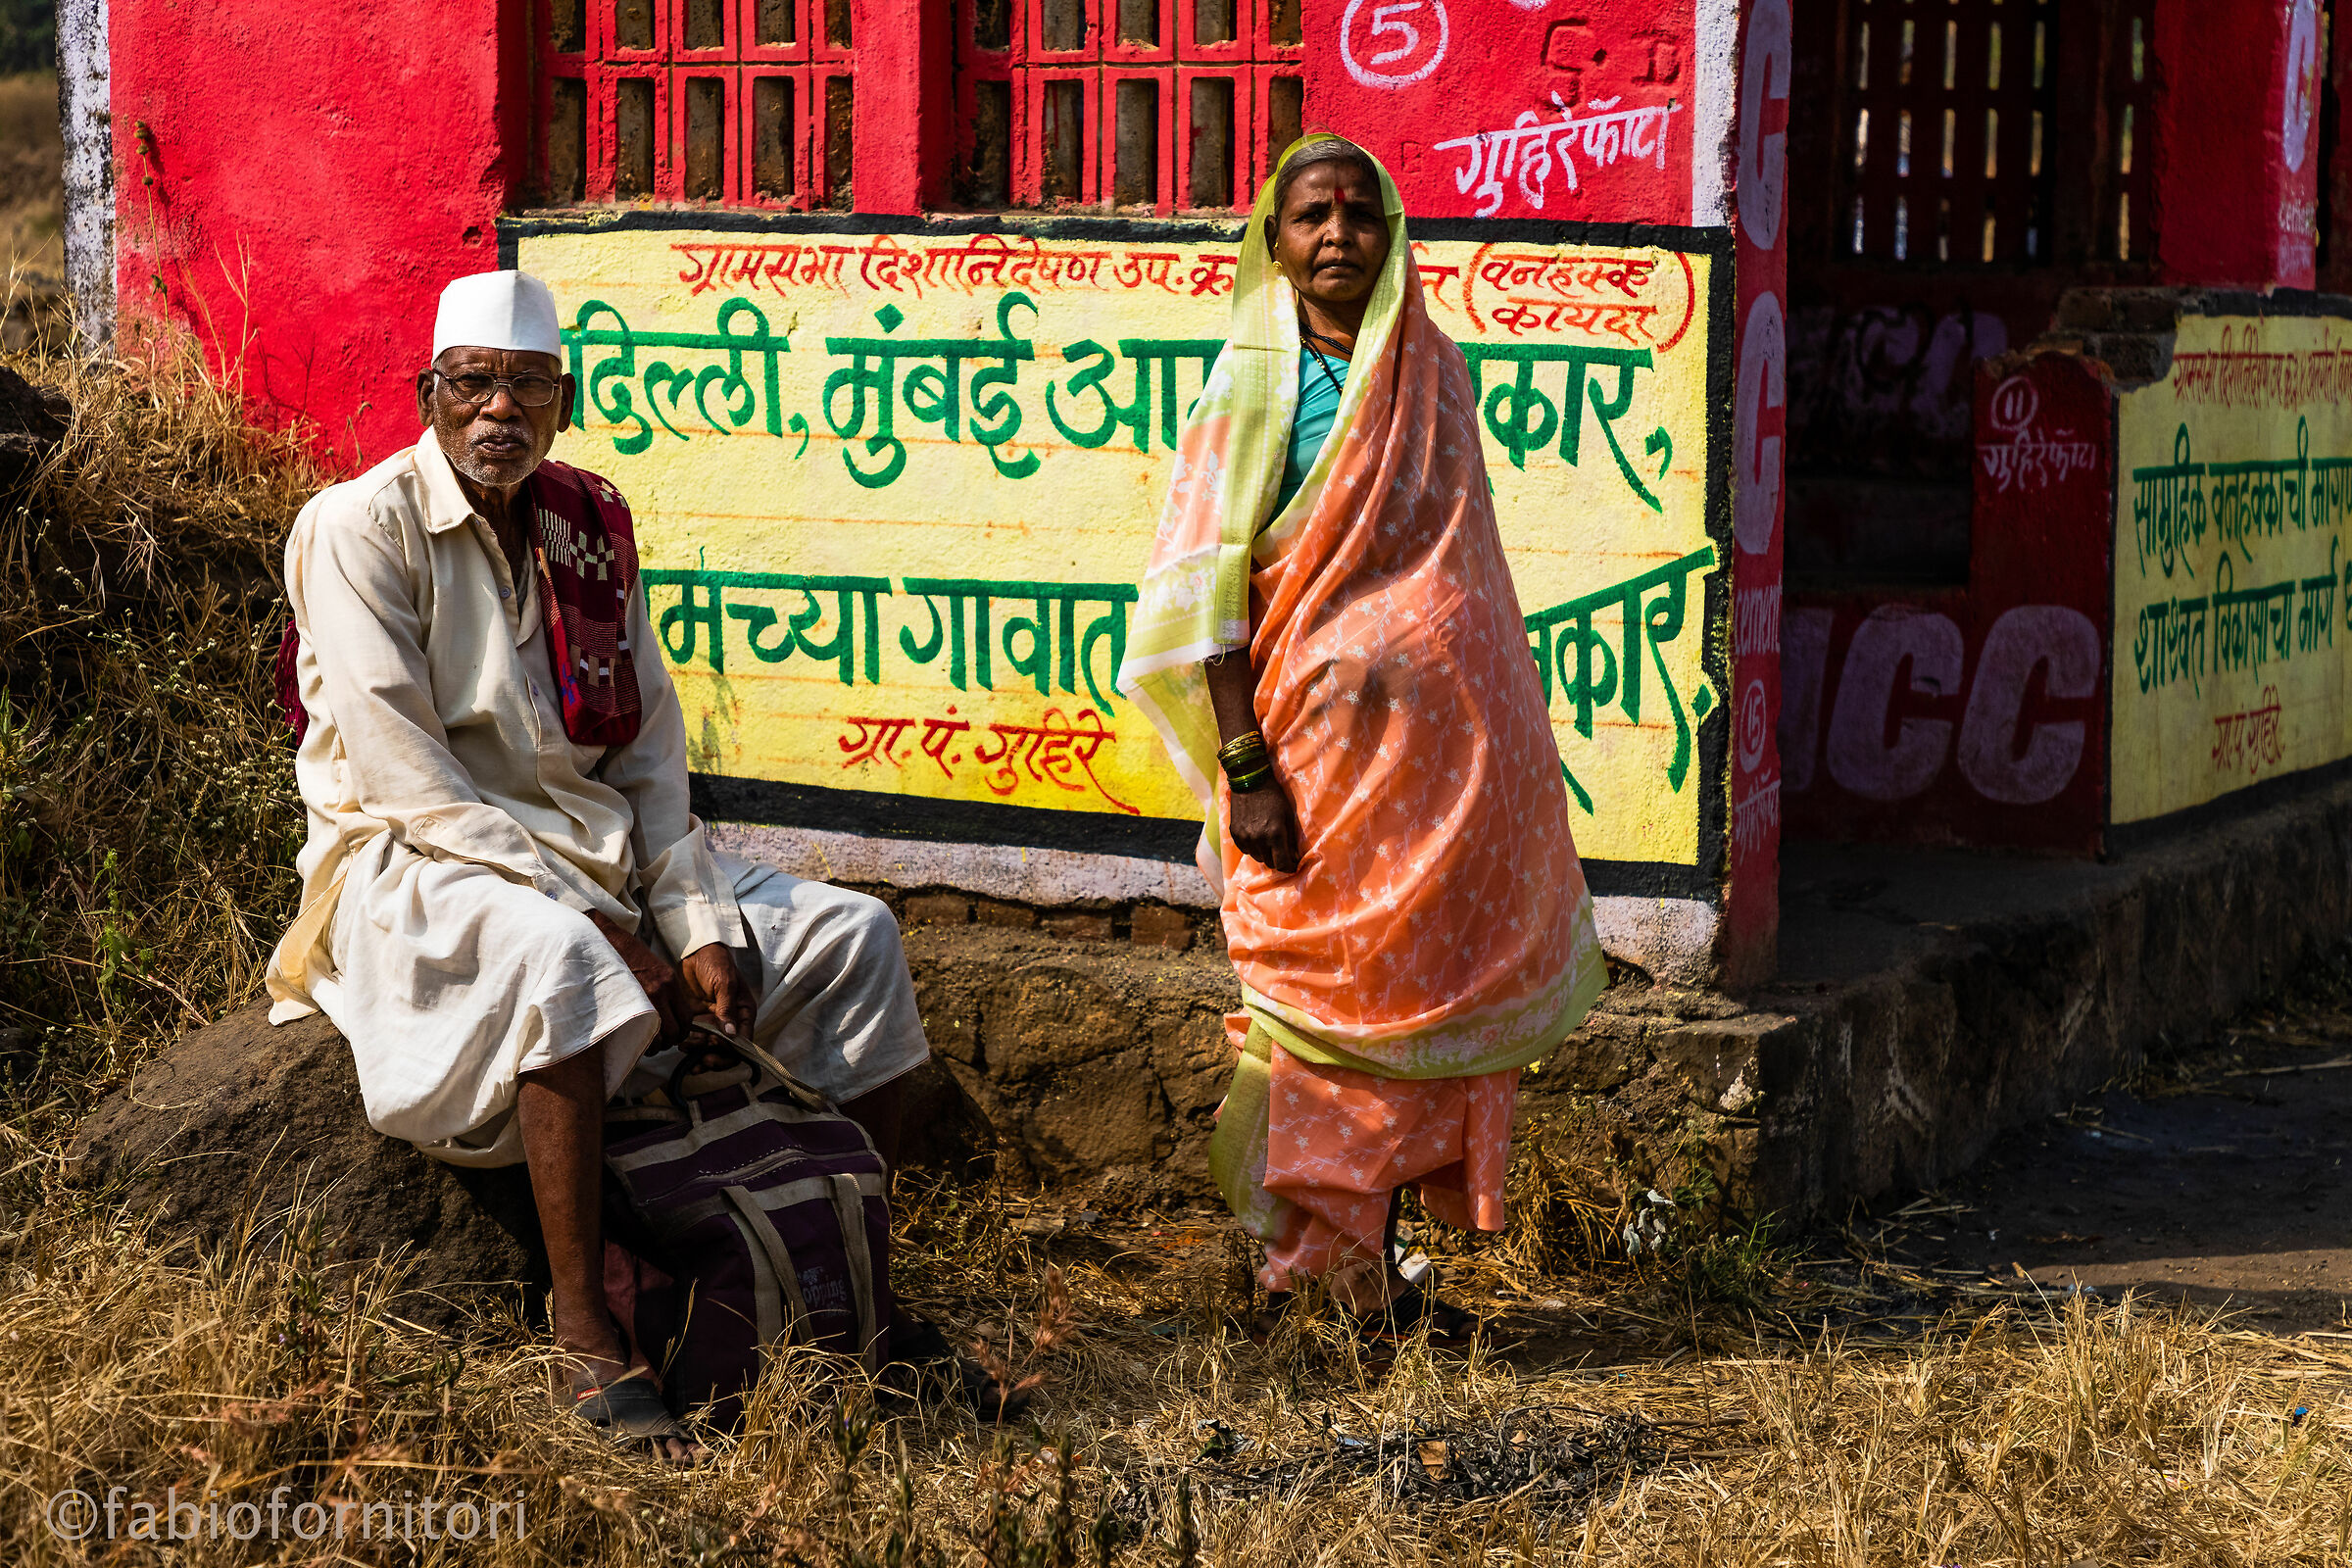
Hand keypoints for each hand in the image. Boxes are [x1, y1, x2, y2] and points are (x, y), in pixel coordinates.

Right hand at [588, 910, 686, 1042]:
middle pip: (674, 1032)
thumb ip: (663, 990)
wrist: (604, 938)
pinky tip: (631, 1039)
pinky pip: (639, 1031)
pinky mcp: (625, 1000)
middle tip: (656, 1044)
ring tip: (643, 1043)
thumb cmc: (627, 955)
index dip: (680, 1033)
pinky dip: (637, 1041)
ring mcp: (644, 996)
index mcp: (670, 982)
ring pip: (657, 1037)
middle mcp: (662, 990)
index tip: (671, 1037)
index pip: (686, 1019)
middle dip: (667, 1043)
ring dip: (652, 1046)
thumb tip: (666, 1016)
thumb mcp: (654, 968)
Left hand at [678, 942, 753, 1062]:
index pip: (743, 1042)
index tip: (713, 1049)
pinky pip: (697, 1042)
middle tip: (699, 1061)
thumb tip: (732, 1035)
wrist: (695, 952)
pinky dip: (690, 1048)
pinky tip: (681, 1047)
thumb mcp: (725, 983)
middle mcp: (731, 1021)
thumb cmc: (716, 962)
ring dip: (698, 1053)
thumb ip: (727, 1008)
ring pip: (710, 1049)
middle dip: (714, 1058)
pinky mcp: (698, 1023)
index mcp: (744, 1013)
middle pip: (728, 1051)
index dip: (730, 1051)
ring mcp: (714, 1023)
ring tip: (684, 1047)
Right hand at [1227, 777, 1302, 872]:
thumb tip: (1295, 858)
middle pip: (1270, 863)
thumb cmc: (1275, 797)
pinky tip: (1256, 835)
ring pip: (1257, 857)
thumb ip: (1292, 839)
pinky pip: (1246, 850)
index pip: (1282, 864)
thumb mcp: (1289, 816)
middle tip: (1281, 851)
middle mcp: (1259, 839)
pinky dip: (1253, 847)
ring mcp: (1245, 838)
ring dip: (1265, 853)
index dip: (1289, 867)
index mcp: (1275, 834)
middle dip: (1277, 860)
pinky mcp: (1235, 834)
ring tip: (1268, 840)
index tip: (1292, 865)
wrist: (1250, 781)